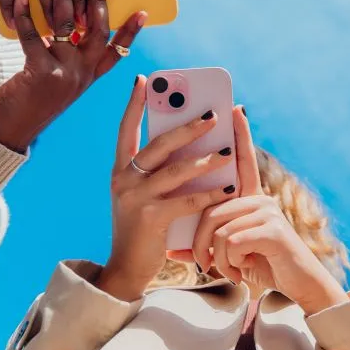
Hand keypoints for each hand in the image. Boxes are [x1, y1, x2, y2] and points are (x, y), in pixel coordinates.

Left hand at [0, 0, 142, 151]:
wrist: (11, 131)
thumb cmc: (31, 103)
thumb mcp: (58, 80)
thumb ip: (66, 57)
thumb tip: (65, 27)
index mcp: (88, 76)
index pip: (117, 51)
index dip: (131, 32)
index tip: (141, 12)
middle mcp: (82, 74)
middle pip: (98, 31)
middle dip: (97, 1)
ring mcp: (64, 73)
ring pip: (68, 27)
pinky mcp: (41, 73)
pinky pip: (35, 36)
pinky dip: (27, 15)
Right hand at [95, 81, 238, 301]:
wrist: (126, 270)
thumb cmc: (141, 229)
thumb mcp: (141, 195)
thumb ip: (156, 171)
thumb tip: (187, 141)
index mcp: (120, 171)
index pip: (125, 129)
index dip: (134, 104)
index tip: (143, 79)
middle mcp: (123, 180)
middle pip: (158, 144)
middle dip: (187, 127)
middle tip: (212, 114)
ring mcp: (135, 198)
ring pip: (177, 169)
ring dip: (206, 159)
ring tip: (229, 149)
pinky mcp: (151, 218)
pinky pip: (187, 199)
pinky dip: (210, 193)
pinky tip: (229, 188)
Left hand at [189, 120, 346, 314]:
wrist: (296, 288)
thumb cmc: (261, 266)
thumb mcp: (228, 254)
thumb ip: (204, 244)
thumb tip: (170, 249)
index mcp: (250, 198)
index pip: (243, 160)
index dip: (240, 133)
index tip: (236, 107)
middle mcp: (260, 198)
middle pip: (212, 205)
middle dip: (199, 240)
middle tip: (201, 263)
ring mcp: (267, 211)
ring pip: (218, 226)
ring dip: (214, 256)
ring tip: (223, 272)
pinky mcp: (273, 229)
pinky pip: (231, 240)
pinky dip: (227, 262)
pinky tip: (238, 273)